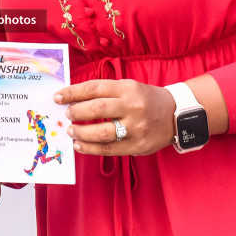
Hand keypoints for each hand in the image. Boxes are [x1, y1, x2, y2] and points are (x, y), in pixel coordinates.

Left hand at [55, 79, 176, 156]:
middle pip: (96, 109)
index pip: (94, 88)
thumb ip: (104, 92)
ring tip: (71, 131)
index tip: (58, 97)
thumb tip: (73, 100)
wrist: (177, 115)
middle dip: (76, 112)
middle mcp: (132, 106)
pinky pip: (109, 149)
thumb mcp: (129, 87)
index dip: (72, 92)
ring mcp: (135, 128)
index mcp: (127, 88)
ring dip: (80, 133)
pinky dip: (90, 148)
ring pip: (101, 132)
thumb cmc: (147, 99)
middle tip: (67, 115)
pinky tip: (80, 145)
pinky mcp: (137, 146)